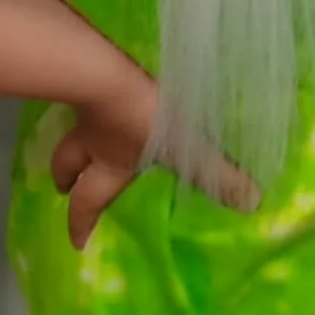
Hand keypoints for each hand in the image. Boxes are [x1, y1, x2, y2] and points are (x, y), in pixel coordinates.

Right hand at [50, 59, 260, 250]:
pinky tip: (93, 96)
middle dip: (64, 178)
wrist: (109, 72)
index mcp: (111, 163)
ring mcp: (87, 108)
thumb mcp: (185, 150)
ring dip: (72, 143)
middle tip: (61, 187)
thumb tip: (253, 204)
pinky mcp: (90, 77)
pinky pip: (81, 97)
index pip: (89, 200)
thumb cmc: (147, 117)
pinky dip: (84, 105)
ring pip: (71, 132)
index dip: (81, 222)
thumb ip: (216, 175)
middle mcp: (92, 141)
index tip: (77, 243)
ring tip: (74, 145)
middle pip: (68, 164)